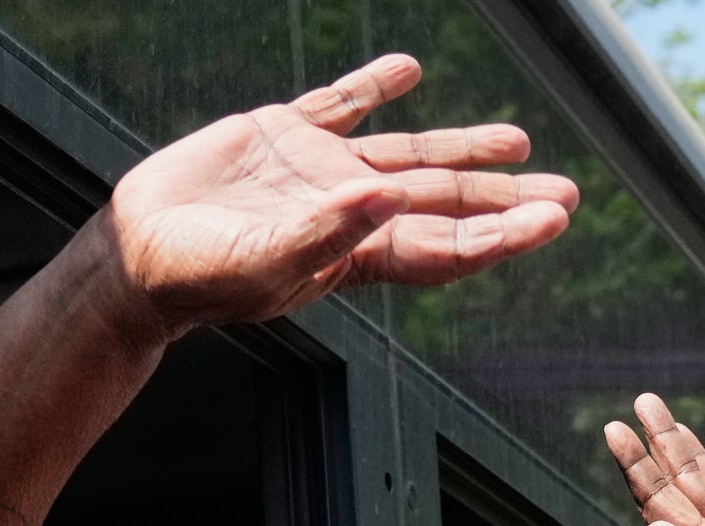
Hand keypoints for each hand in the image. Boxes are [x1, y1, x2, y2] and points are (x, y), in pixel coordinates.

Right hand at [99, 54, 574, 338]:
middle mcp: (351, 211)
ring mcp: (320, 171)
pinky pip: (340, 104)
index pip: (447, 245)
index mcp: (357, 254)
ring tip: (516, 139)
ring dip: (462, 148)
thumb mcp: (265, 262)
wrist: (139, 253)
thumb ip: (325, 231)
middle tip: (566, 193)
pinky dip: (373, 85)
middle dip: (505, 197)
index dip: (502, 233)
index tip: (551, 220)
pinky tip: (409, 69)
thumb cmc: (200, 277)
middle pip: (446, 202)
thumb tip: (383, 196)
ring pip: (409, 153)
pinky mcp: (282, 136)